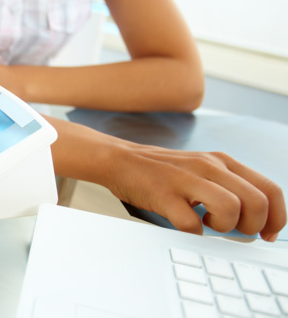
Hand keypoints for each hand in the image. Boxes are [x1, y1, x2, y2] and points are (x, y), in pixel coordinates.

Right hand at [103, 141, 285, 240]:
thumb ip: (229, 187)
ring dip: (224, 227)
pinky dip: (193, 232)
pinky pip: (191, 223)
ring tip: (208, 224)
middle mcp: (209, 167)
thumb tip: (255, 221)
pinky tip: (185, 224)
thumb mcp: (203, 170)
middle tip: (234, 230)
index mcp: (223, 162)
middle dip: (252, 226)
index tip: (267, 233)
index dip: (276, 217)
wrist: (120, 160)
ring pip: (231, 209)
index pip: (270, 189)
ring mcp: (186, 179)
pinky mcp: (164, 194)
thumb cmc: (163, 171)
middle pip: (256, 202)